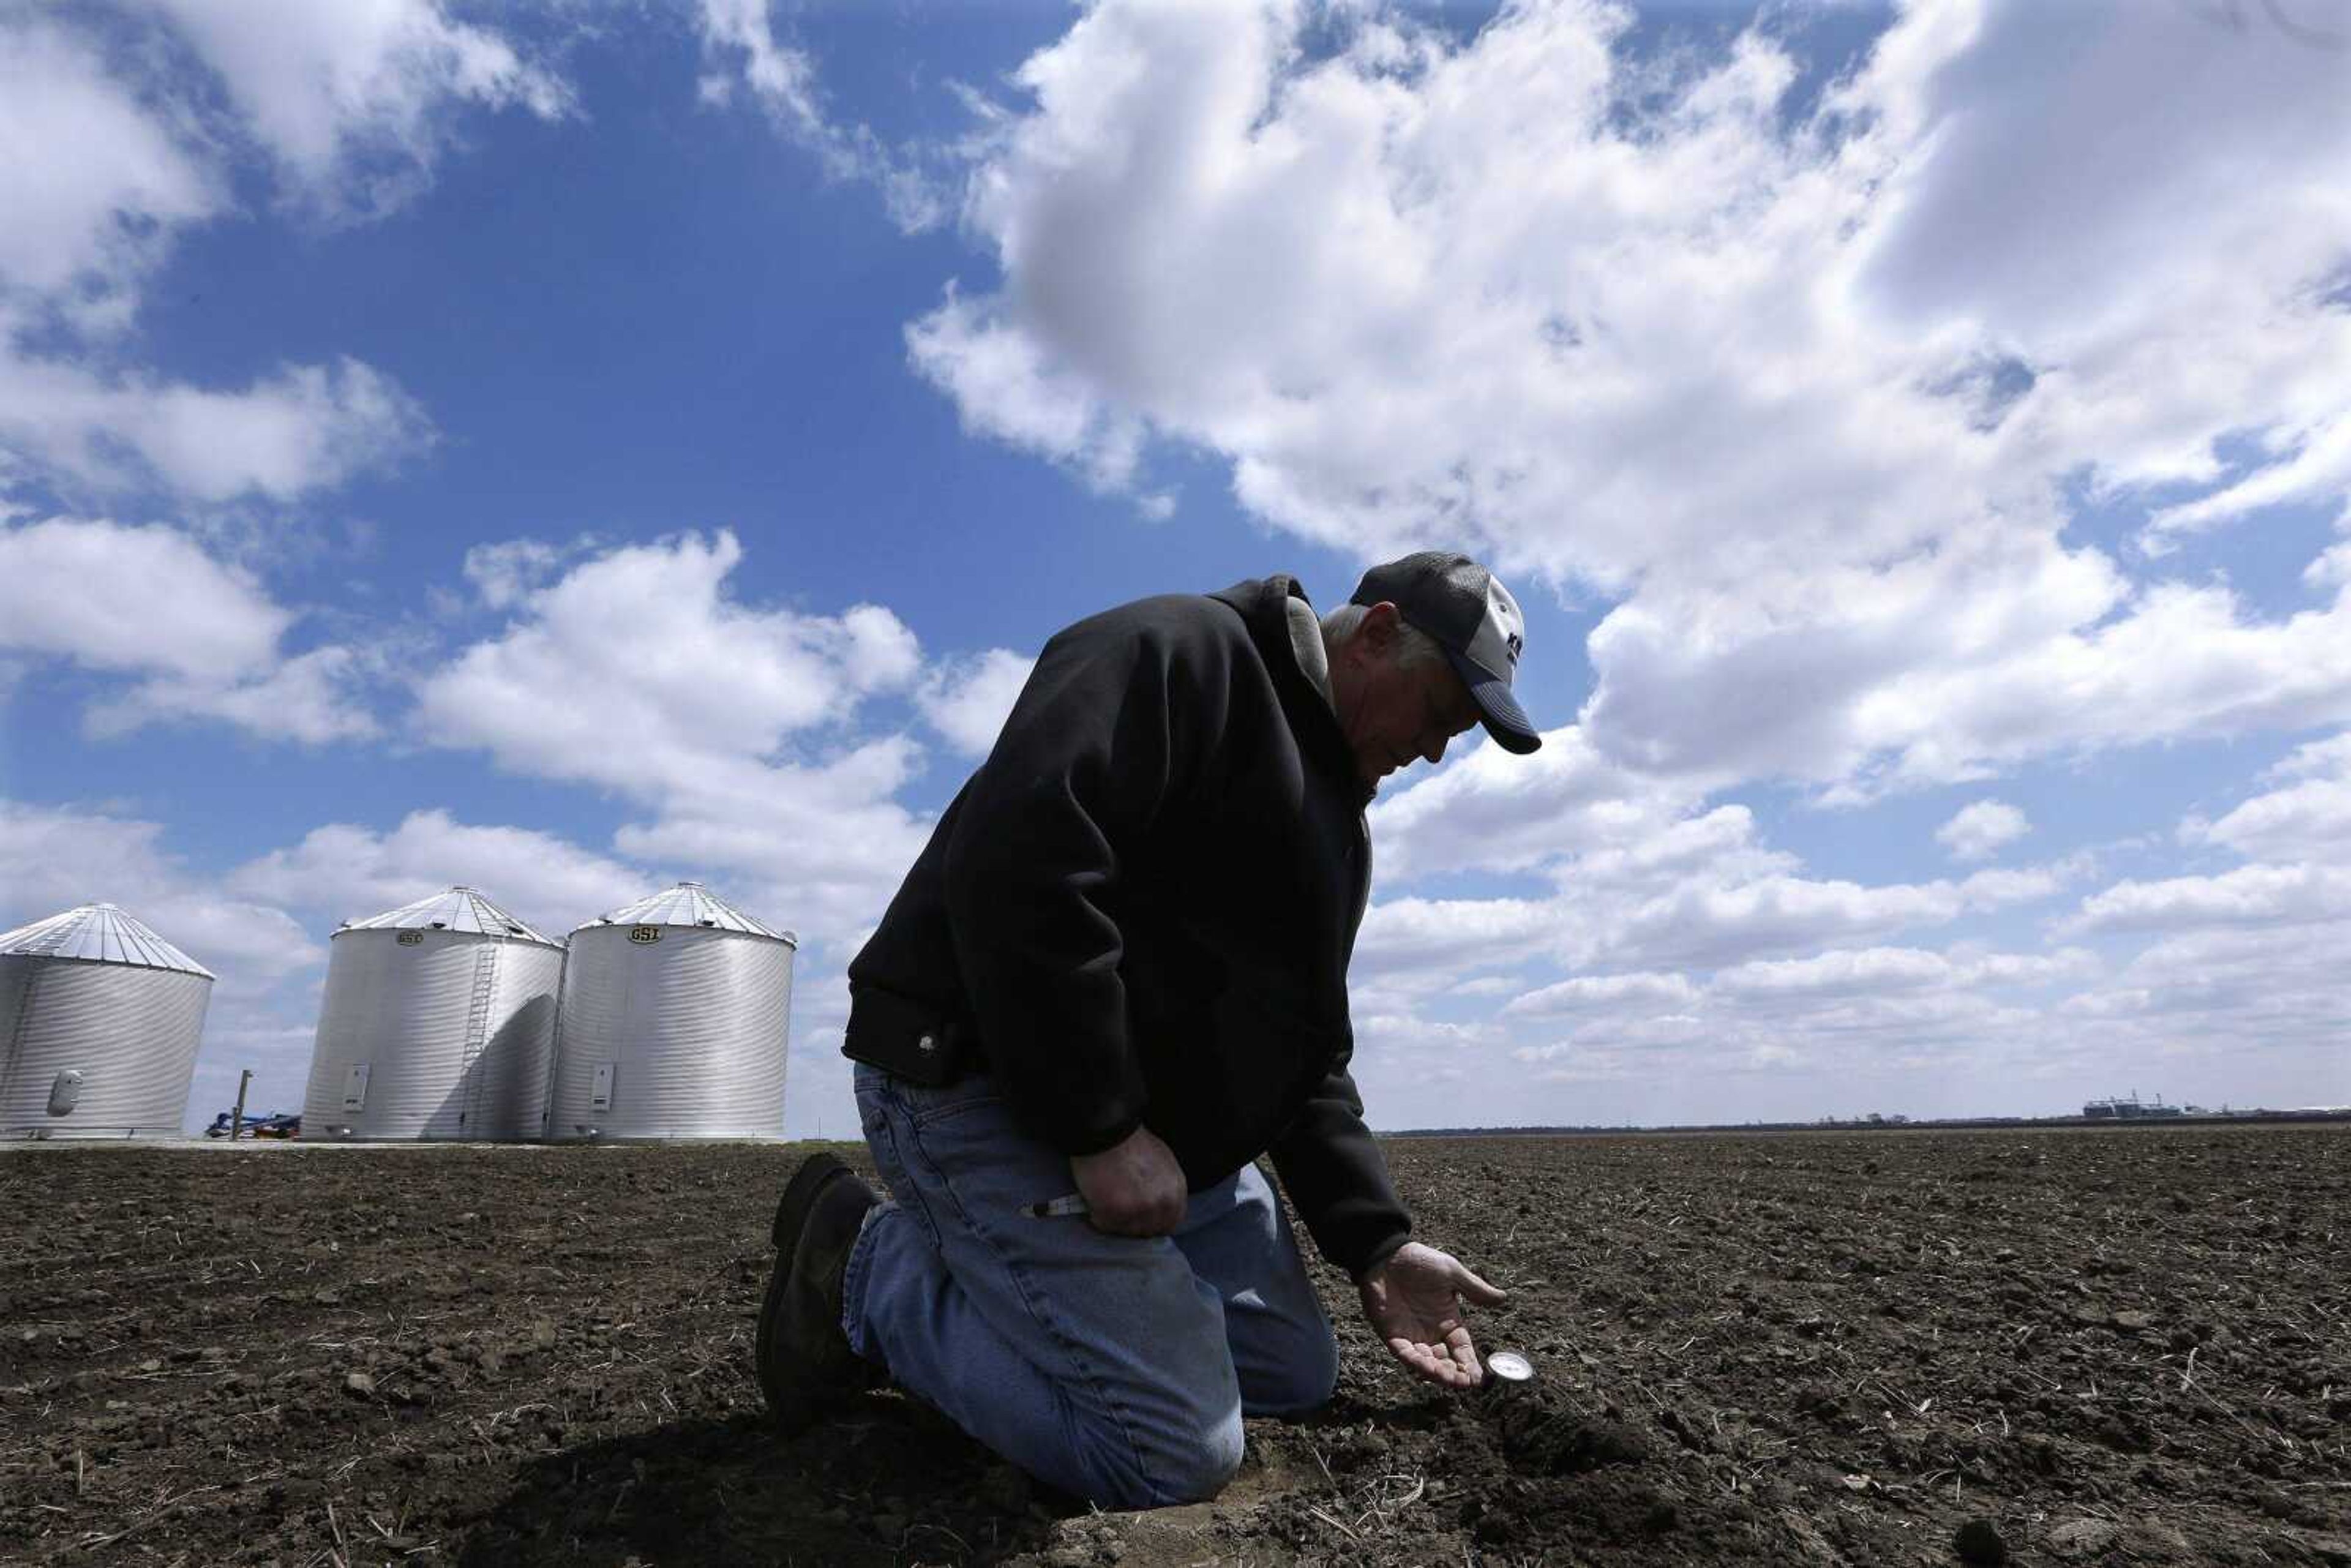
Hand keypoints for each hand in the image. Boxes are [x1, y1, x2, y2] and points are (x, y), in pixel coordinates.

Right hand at [1069, 1124, 1186, 1236]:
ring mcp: (1138, 1212)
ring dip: (1116, 1221)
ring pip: (1126, 1232)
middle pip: (1148, 1231)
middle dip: (1135, 1223)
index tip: (1140, 1217)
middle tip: (1120, 1210)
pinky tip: (1096, 1199)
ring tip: (1106, 1200)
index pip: (1170, 1223)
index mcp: (1176, 1192)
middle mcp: (1161, 1205)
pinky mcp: (1113, 1214)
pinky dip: (1098, 1216)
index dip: (1153, 1221)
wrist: (1107, 1129)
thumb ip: (1164, 1188)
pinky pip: (1105, 1225)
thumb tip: (1158, 1208)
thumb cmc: (1132, 1141)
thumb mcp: (1163, 1162)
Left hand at [1357, 1241, 1506, 1388]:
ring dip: (1436, 1372)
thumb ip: (1475, 1289)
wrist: (1386, 1253)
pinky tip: (1425, 1368)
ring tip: (1448, 1378)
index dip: (1469, 1364)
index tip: (1478, 1379)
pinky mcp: (1391, 1333)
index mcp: (1447, 1320)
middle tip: (1464, 1383)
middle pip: (1445, 1361)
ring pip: (1425, 1362)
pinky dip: (1414, 1362)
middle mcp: (1430, 1332)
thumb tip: (1503, 1298)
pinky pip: (1403, 1353)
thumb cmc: (1419, 1260)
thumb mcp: (1452, 1273)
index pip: (1462, 1348)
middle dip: (1454, 1374)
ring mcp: (1410, 1334)